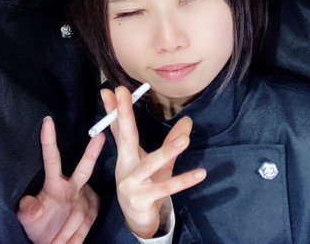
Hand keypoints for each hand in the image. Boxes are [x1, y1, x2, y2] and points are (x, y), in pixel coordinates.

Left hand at [17, 116, 104, 243]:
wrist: (54, 243)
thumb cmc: (38, 227)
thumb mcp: (29, 220)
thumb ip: (28, 210)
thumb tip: (28, 204)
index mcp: (55, 184)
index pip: (52, 159)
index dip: (49, 140)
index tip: (47, 121)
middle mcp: (73, 188)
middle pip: (84, 168)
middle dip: (92, 153)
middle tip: (99, 136)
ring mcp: (85, 199)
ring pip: (84, 209)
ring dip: (69, 228)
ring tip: (57, 240)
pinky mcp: (93, 212)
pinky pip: (87, 224)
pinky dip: (76, 235)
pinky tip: (67, 240)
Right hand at [102, 86, 206, 238]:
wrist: (138, 220)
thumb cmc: (146, 186)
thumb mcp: (158, 162)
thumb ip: (171, 140)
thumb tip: (188, 120)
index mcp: (126, 155)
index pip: (119, 127)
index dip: (115, 109)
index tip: (109, 89)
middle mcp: (125, 167)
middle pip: (125, 137)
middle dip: (123, 114)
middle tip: (123, 92)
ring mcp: (132, 184)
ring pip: (150, 164)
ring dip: (167, 151)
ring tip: (184, 140)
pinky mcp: (143, 199)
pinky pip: (166, 188)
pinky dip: (183, 181)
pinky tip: (200, 174)